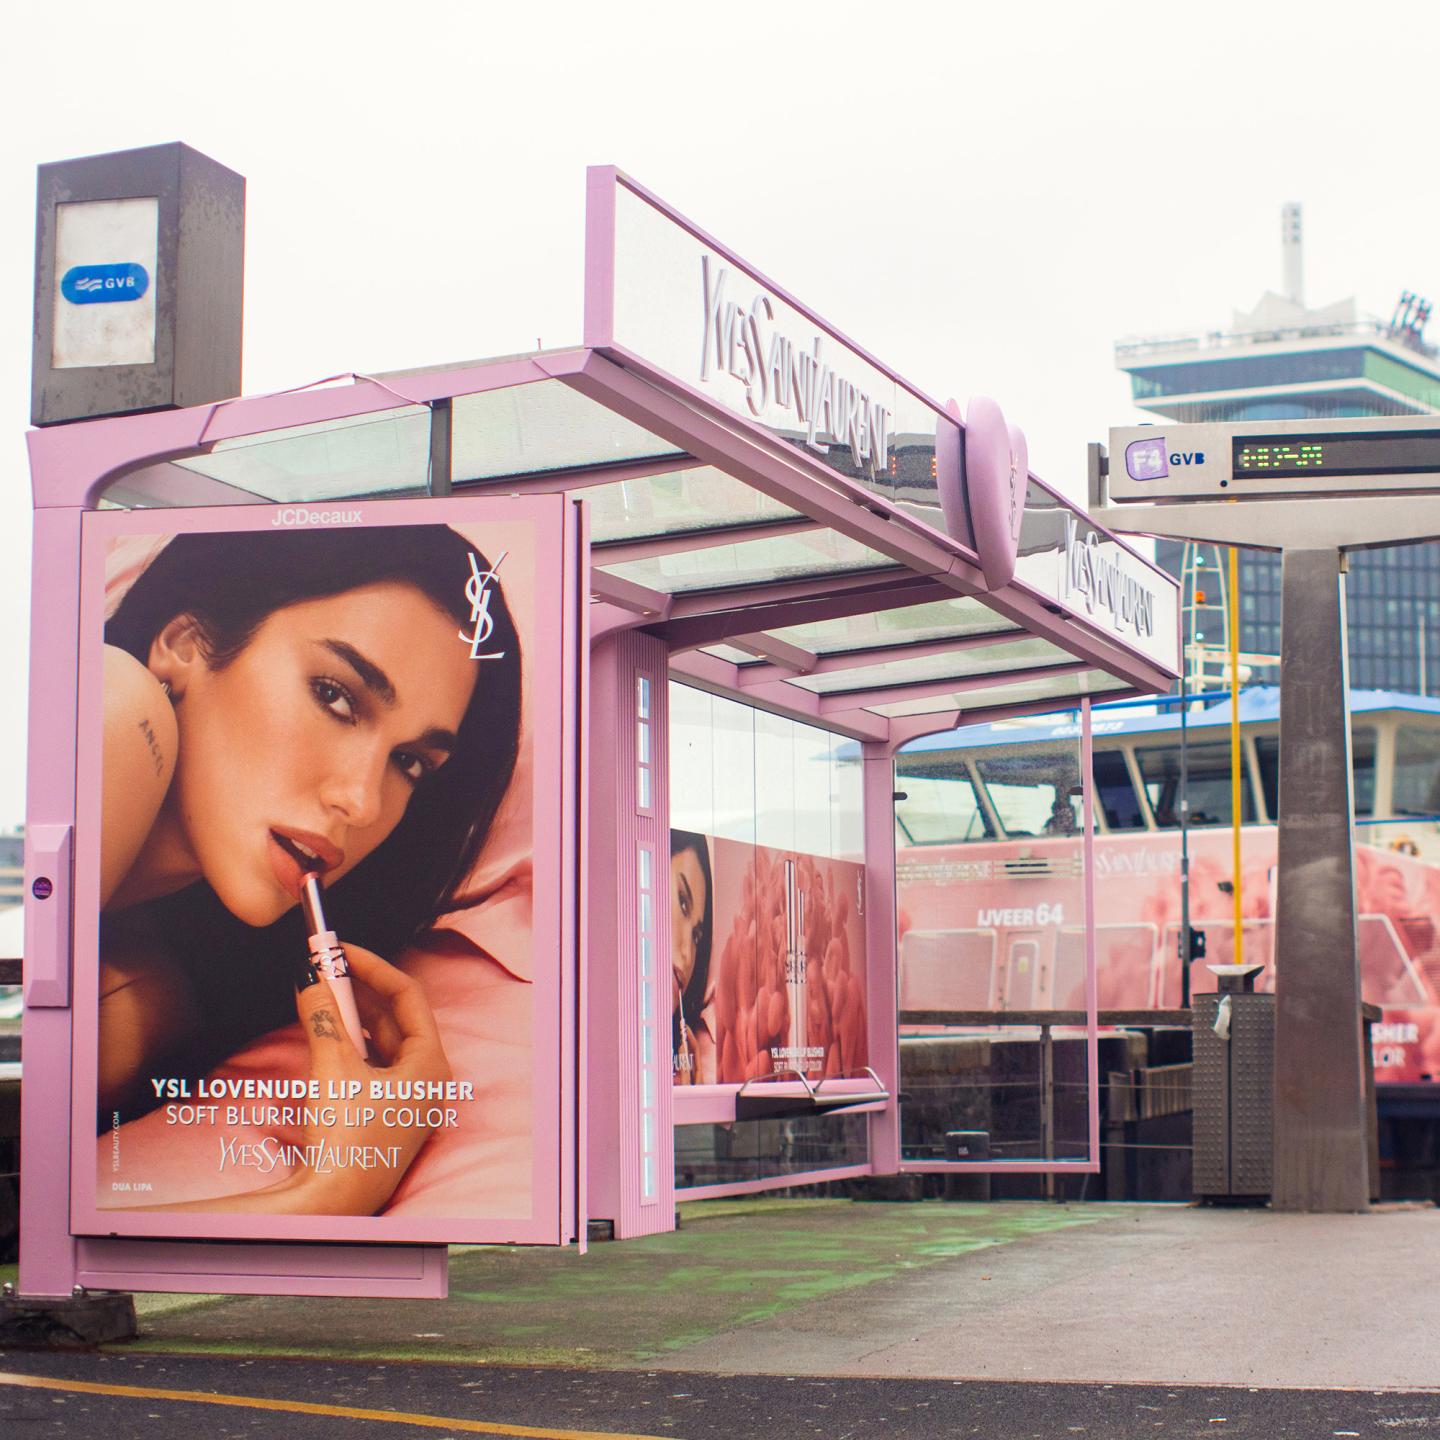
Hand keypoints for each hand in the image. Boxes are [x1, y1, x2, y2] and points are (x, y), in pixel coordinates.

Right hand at [149, 944, 452, 1215]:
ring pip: (379, 1041)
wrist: (332, 1203)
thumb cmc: (345, 1138)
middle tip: (323, 965)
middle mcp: (426, 1080)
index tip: (340, 951)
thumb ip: (323, 1017)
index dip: (372, 967)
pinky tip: (324, 1030)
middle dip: (357, 990)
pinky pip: (369, 1065)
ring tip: (318, 990)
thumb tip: (309, 979)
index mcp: (430, 1063)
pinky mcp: (384, 1115)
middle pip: (393, 1017)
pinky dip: (347, 1044)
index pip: (407, 996)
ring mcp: (407, 1100)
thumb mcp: (333, 1067)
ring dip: (349, 1016)